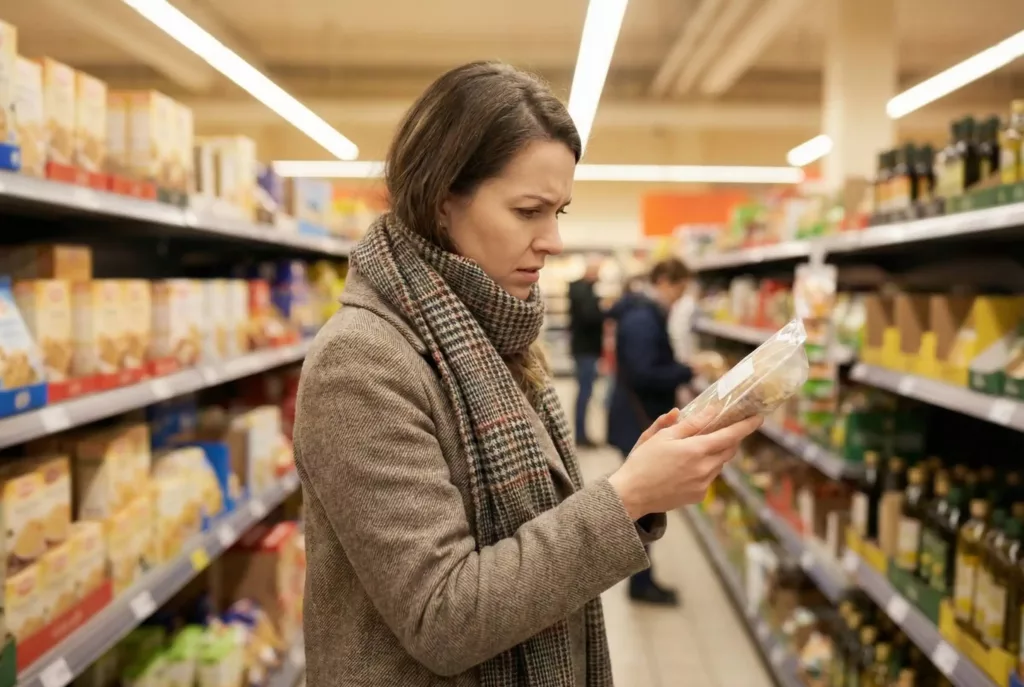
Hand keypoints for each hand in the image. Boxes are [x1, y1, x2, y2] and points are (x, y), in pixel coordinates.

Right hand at [608, 412, 762, 519]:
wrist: (631, 494)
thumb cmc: (643, 461)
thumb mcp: (662, 436)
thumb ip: (689, 423)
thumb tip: (710, 410)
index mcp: (696, 450)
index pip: (730, 435)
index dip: (746, 426)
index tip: (758, 418)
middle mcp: (704, 468)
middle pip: (729, 450)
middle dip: (729, 438)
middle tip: (723, 429)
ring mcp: (703, 484)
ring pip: (719, 464)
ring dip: (715, 453)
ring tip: (695, 449)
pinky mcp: (699, 496)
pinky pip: (709, 478)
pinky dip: (705, 469)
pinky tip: (685, 468)